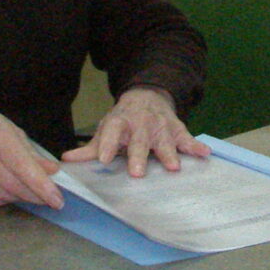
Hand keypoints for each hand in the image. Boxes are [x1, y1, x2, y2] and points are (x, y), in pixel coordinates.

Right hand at [0, 105, 63, 208]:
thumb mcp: (7, 128)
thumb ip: (30, 151)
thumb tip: (52, 171)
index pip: (22, 166)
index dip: (42, 185)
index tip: (57, 199)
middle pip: (13, 185)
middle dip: (36, 195)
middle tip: (53, 200)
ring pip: (2, 195)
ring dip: (22, 197)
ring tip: (33, 192)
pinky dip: (5, 197)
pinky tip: (10, 190)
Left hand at [60, 86, 208, 177]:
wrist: (148, 96)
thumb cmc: (124, 119)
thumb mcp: (106, 129)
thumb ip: (90, 148)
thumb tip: (66, 161)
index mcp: (119, 123)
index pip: (111, 133)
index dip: (107, 145)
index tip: (103, 160)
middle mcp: (140, 124)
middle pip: (139, 141)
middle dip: (138, 156)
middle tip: (137, 173)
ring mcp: (160, 126)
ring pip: (165, 140)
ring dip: (169, 153)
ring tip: (173, 167)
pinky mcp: (177, 128)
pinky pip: (187, 137)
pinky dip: (196, 146)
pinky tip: (204, 154)